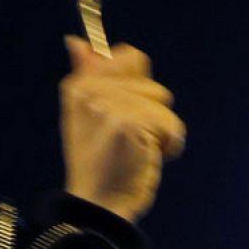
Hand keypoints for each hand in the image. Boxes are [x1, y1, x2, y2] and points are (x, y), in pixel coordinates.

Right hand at [60, 37, 185, 222]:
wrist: (101, 206)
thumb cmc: (102, 165)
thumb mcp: (88, 118)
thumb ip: (88, 76)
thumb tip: (79, 42)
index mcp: (78, 86)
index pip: (130, 57)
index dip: (140, 89)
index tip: (125, 116)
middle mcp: (89, 92)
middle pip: (152, 84)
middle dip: (151, 114)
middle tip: (128, 141)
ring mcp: (108, 106)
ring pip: (163, 105)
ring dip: (160, 132)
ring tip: (136, 151)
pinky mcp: (128, 124)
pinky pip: (170, 125)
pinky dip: (168, 145)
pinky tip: (146, 159)